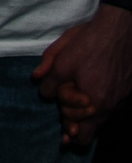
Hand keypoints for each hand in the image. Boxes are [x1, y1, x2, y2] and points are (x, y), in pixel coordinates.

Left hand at [36, 4, 131, 148]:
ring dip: (87, 117)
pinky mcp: (127, 90)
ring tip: (75, 106)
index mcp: (93, 102)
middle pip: (91, 133)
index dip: (66, 127)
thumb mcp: (61, 58)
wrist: (121, 29)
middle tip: (67, 117)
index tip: (62, 124)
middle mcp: (110, 105)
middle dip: (76, 126)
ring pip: (101, 120)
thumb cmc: (89, 42)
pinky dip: (98, 105)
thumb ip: (49, 77)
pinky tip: (90, 93)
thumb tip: (40, 85)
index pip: (79, 133)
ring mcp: (121, 98)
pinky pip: (110, 107)